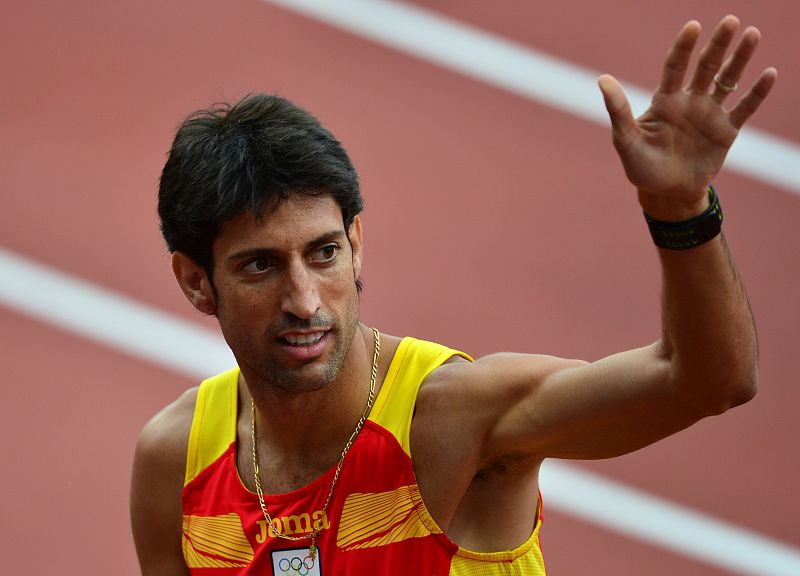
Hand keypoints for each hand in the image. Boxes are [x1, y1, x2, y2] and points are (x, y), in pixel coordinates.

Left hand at [598, 15, 776, 219]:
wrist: (665, 194)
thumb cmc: (641, 167)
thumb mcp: (625, 140)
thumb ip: (618, 110)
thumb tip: (602, 79)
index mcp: (665, 100)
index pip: (675, 67)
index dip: (683, 47)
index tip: (692, 27)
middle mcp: (689, 101)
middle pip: (706, 66)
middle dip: (718, 44)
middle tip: (730, 21)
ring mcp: (709, 114)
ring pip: (728, 80)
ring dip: (740, 59)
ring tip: (752, 35)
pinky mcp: (726, 131)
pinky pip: (744, 108)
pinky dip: (756, 93)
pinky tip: (769, 74)